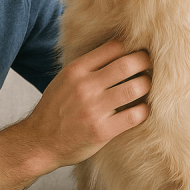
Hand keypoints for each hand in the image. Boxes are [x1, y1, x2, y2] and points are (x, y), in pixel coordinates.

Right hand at [20, 40, 151, 170]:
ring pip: (136, 87)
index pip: (113, 47)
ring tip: (146, 86)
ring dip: (147, 85)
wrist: (39, 142)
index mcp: (76, 70)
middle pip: (128, 64)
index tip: (137, 51)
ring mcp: (94, 109)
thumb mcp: (63, 80)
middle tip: (150, 65)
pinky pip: (135, 115)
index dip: (130, 47)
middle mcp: (85, 86)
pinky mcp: (103, 131)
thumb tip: (116, 52)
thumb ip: (86, 67)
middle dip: (145, 61)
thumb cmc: (54, 110)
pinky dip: (144, 110)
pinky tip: (142, 109)